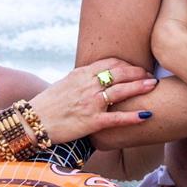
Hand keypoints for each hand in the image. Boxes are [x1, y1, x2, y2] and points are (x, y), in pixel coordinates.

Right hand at [31, 58, 156, 142]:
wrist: (32, 122)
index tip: (138, 68)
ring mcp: (91, 103)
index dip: (127, 64)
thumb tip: (95, 76)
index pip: (110, 63)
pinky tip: (147, 115)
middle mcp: (88, 85)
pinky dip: (134, 116)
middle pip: (120, 73)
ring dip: (141, 87)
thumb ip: (82, 79)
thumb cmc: (47, 105)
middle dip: (139, 73)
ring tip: (154, 86)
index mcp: (81, 74)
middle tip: (151, 76)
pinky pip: (117, 118)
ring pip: (122, 91)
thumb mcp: (64, 84)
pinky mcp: (92, 122)